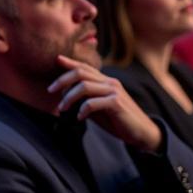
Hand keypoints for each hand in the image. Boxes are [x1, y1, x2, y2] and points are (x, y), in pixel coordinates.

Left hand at [48, 56, 162, 151]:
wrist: (142, 133)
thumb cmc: (117, 120)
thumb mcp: (98, 108)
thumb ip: (85, 100)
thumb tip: (65, 98)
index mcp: (105, 81)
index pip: (85, 67)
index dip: (70, 62)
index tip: (56, 60)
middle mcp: (109, 82)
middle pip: (81, 72)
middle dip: (62, 80)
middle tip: (50, 90)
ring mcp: (114, 91)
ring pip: (84, 86)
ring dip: (69, 97)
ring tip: (62, 108)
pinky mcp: (116, 103)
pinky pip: (93, 102)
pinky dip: (82, 109)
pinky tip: (79, 117)